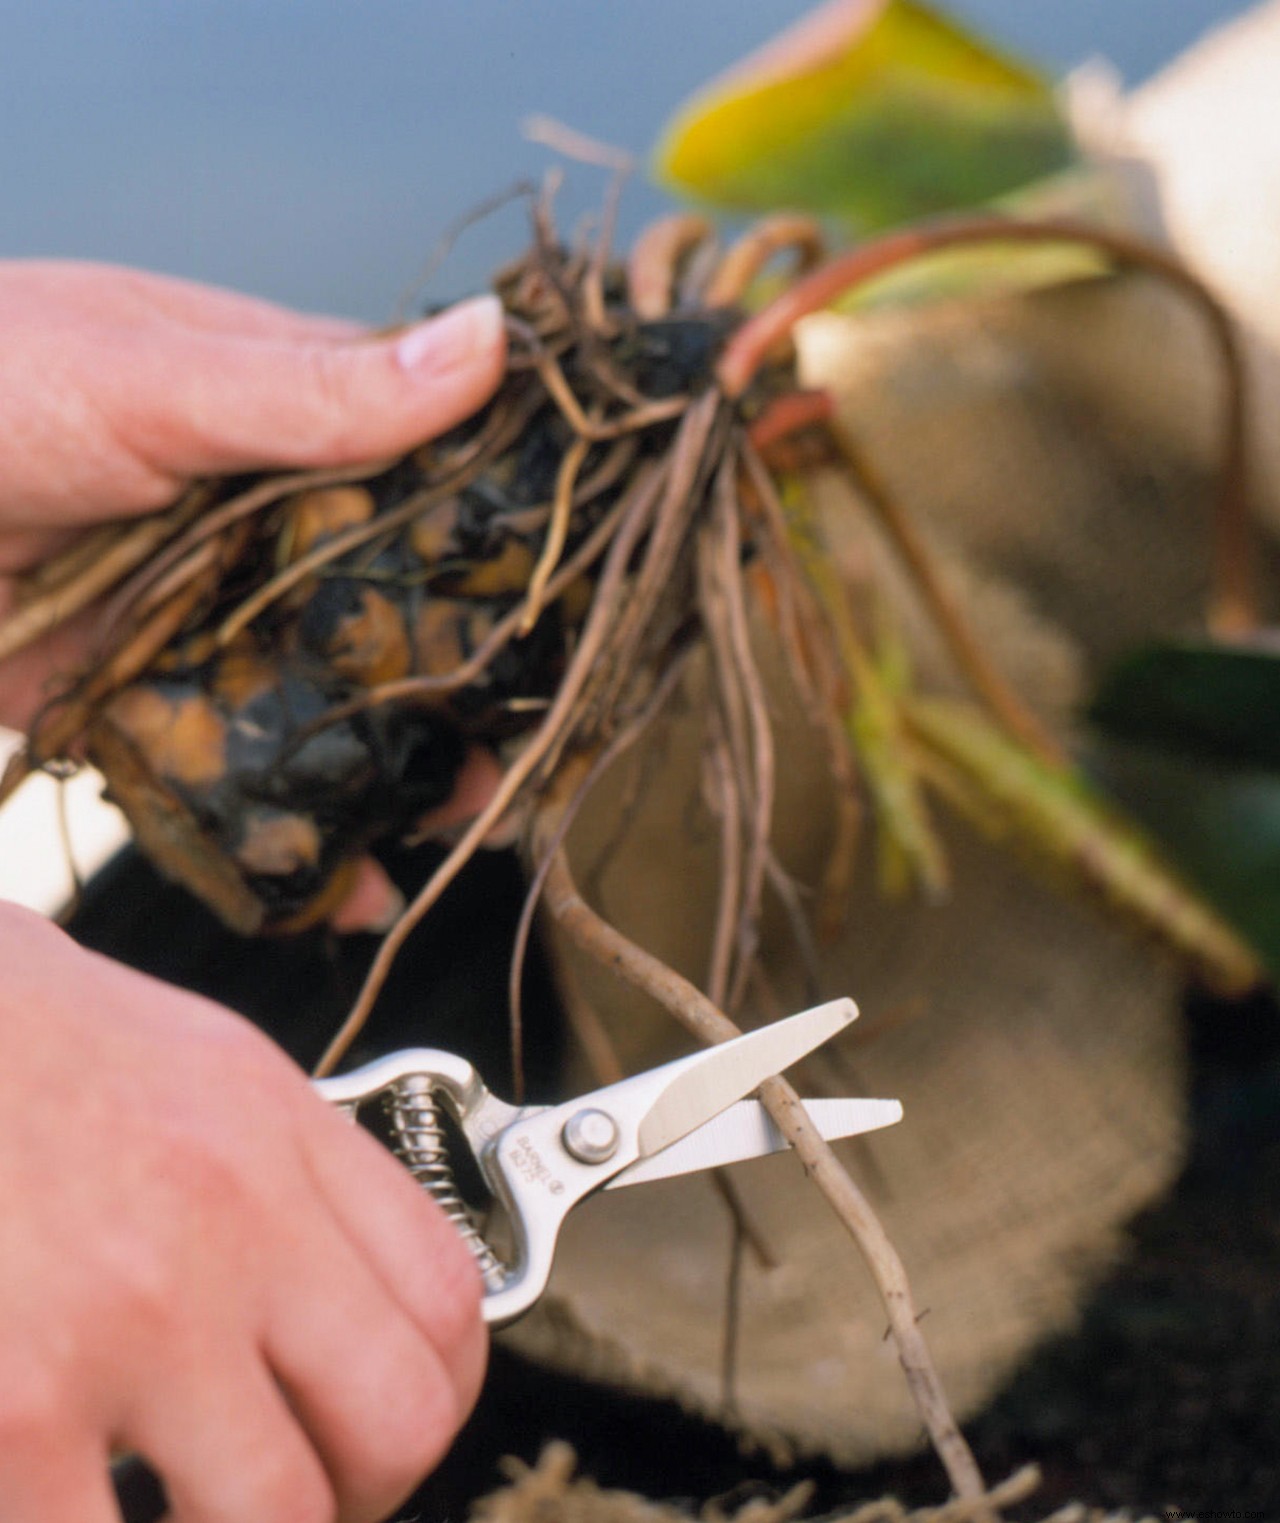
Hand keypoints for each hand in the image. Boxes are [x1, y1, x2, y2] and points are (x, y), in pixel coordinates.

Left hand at [0, 260, 508, 925]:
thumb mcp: (151, 371)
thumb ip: (315, 388)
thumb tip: (491, 342)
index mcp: (288, 421)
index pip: (437, 483)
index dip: (510, 555)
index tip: (579, 625)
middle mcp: (262, 526)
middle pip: (394, 618)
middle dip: (468, 693)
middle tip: (534, 761)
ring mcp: (206, 619)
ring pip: (328, 707)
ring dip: (399, 772)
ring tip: (469, 830)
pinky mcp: (144, 700)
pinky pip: (237, 773)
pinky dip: (293, 832)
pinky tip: (353, 886)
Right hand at [0, 901, 486, 1521]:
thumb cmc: (21, 1043)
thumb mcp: (195, 1068)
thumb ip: (285, 1176)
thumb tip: (340, 1298)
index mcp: (275, 1132)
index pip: (446, 1298)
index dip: (437, 1396)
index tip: (380, 1430)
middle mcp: (229, 1218)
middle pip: (397, 1420)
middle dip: (361, 1491)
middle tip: (298, 1491)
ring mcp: (131, 1317)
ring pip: (278, 1514)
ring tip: (177, 1508)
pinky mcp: (19, 1410)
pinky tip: (69, 1501)